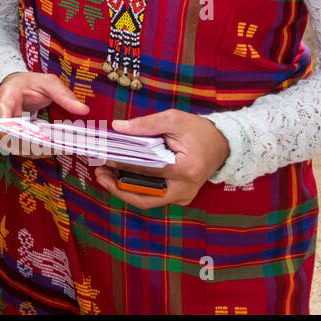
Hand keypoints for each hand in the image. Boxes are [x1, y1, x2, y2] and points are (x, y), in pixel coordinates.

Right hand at [0, 71, 89, 157]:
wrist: (17, 86)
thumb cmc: (30, 82)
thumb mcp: (47, 82)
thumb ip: (63, 95)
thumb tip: (83, 110)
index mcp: (5, 98)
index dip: (6, 128)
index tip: (18, 137)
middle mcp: (0, 116)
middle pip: (6, 137)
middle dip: (27, 145)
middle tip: (49, 148)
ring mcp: (5, 128)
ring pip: (14, 146)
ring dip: (33, 151)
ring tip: (56, 150)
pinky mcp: (13, 136)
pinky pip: (22, 147)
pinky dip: (36, 150)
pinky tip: (53, 149)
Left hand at [92, 110, 229, 209]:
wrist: (222, 144)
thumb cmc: (198, 130)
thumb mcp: (173, 119)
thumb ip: (145, 124)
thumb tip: (117, 127)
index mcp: (185, 169)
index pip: (145, 169)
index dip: (120, 164)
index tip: (102, 157)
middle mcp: (184, 189)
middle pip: (144, 194)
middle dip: (117, 186)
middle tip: (98, 172)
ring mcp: (183, 197)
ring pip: (147, 201)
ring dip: (124, 191)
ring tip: (104, 176)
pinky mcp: (180, 198)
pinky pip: (154, 198)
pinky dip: (136, 190)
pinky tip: (120, 179)